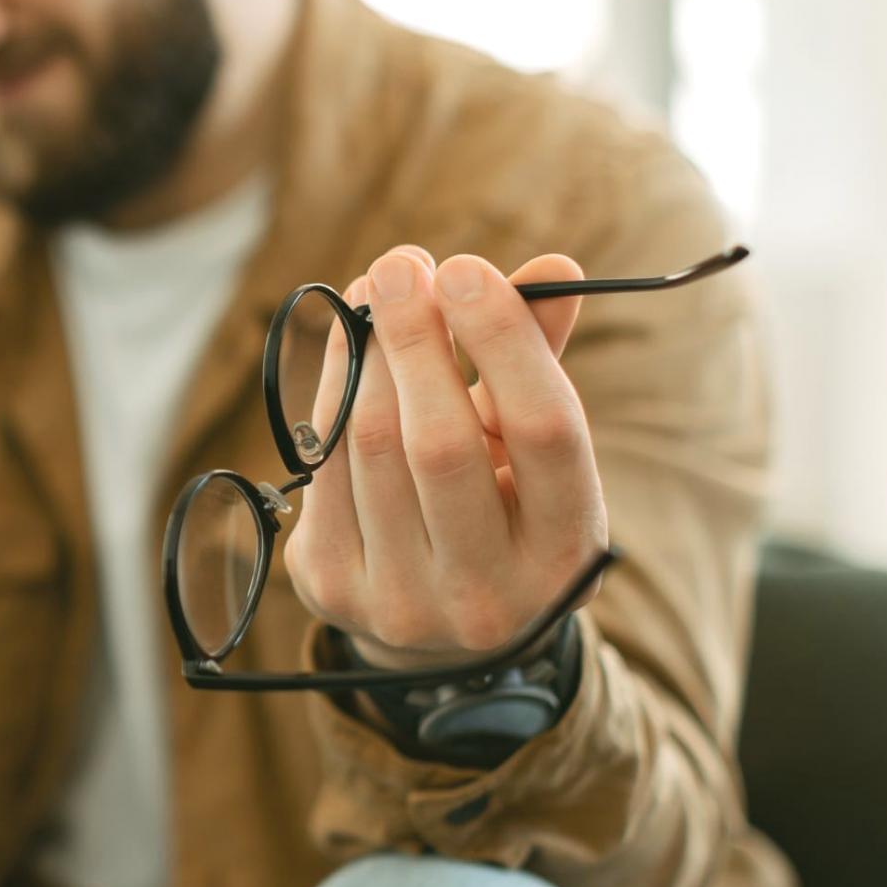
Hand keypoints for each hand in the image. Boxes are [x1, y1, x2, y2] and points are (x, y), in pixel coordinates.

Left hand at [282, 246, 608, 668]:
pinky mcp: (331, 586)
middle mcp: (487, 594)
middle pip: (441, 443)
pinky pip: (320, 462)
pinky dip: (332, 388)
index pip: (545, 432)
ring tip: (375, 290)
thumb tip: (552, 270)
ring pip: (370, 446)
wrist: (433, 621)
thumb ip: (540, 360)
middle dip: (416, 340)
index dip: (505, 342)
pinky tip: (348, 344)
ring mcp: (402, 601)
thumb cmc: (498, 505)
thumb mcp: (532, 449)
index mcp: (565, 555)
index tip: (469, 269)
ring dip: (367, 354)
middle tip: (402, 265)